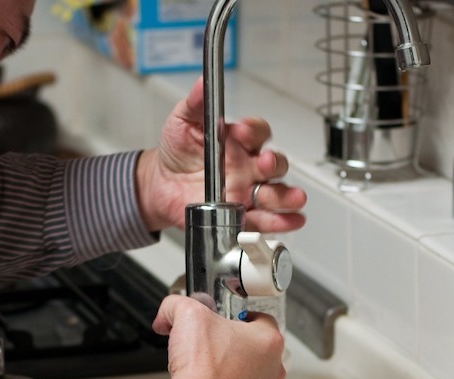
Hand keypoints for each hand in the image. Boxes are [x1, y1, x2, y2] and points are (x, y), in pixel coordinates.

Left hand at [136, 77, 307, 233]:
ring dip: (286, 196)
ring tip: (293, 198)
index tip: (239, 131)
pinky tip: (291, 220)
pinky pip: (265, 220)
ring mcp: (248, 191)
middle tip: (263, 164)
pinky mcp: (242, 215)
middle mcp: (249, 166)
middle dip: (273, 164)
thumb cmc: (177, 152)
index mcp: (238, 142)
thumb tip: (203, 83)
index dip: (252, 131)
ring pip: (276, 193)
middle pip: (274, 164)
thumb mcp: (182, 122)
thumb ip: (195, 104)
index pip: (257, 132)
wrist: (161, 185)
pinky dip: (281, 221)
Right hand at [152, 294, 283, 378]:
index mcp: (268, 342)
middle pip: (258, 354)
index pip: (261, 320)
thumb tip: (169, 312)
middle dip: (237, 352)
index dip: (239, 320)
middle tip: (212, 354)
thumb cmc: (200, 372)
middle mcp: (275, 371)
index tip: (225, 325)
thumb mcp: (185, 316)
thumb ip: (178, 305)